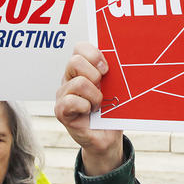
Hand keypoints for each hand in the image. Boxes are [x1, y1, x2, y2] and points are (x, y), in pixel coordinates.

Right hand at [54, 42, 123, 175]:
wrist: (107, 135)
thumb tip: (123, 56)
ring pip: (78, 83)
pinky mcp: (60, 111)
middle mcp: (69, 78)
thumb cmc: (110, 108)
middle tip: (102, 87)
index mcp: (82, 68)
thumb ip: (111, 71)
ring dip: (94, 95)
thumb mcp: (114, 86)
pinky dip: (85, 107)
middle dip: (95, 75)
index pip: (80, 48)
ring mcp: (63, 94)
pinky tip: (89, 112)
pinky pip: (70, 102)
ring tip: (97, 104)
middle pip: (75, 61)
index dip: (94, 55)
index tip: (107, 69)